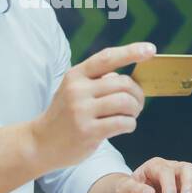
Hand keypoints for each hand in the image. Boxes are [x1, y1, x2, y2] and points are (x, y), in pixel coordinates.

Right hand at [29, 42, 154, 169]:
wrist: (41, 143)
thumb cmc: (64, 115)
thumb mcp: (73, 90)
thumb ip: (97, 82)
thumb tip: (127, 80)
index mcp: (75, 75)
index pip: (107, 58)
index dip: (130, 52)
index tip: (150, 50)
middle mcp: (77, 90)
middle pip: (122, 83)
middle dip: (137, 94)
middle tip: (137, 104)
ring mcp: (82, 111)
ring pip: (125, 102)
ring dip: (135, 110)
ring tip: (131, 115)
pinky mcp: (88, 131)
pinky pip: (122, 123)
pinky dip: (130, 124)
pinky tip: (125, 126)